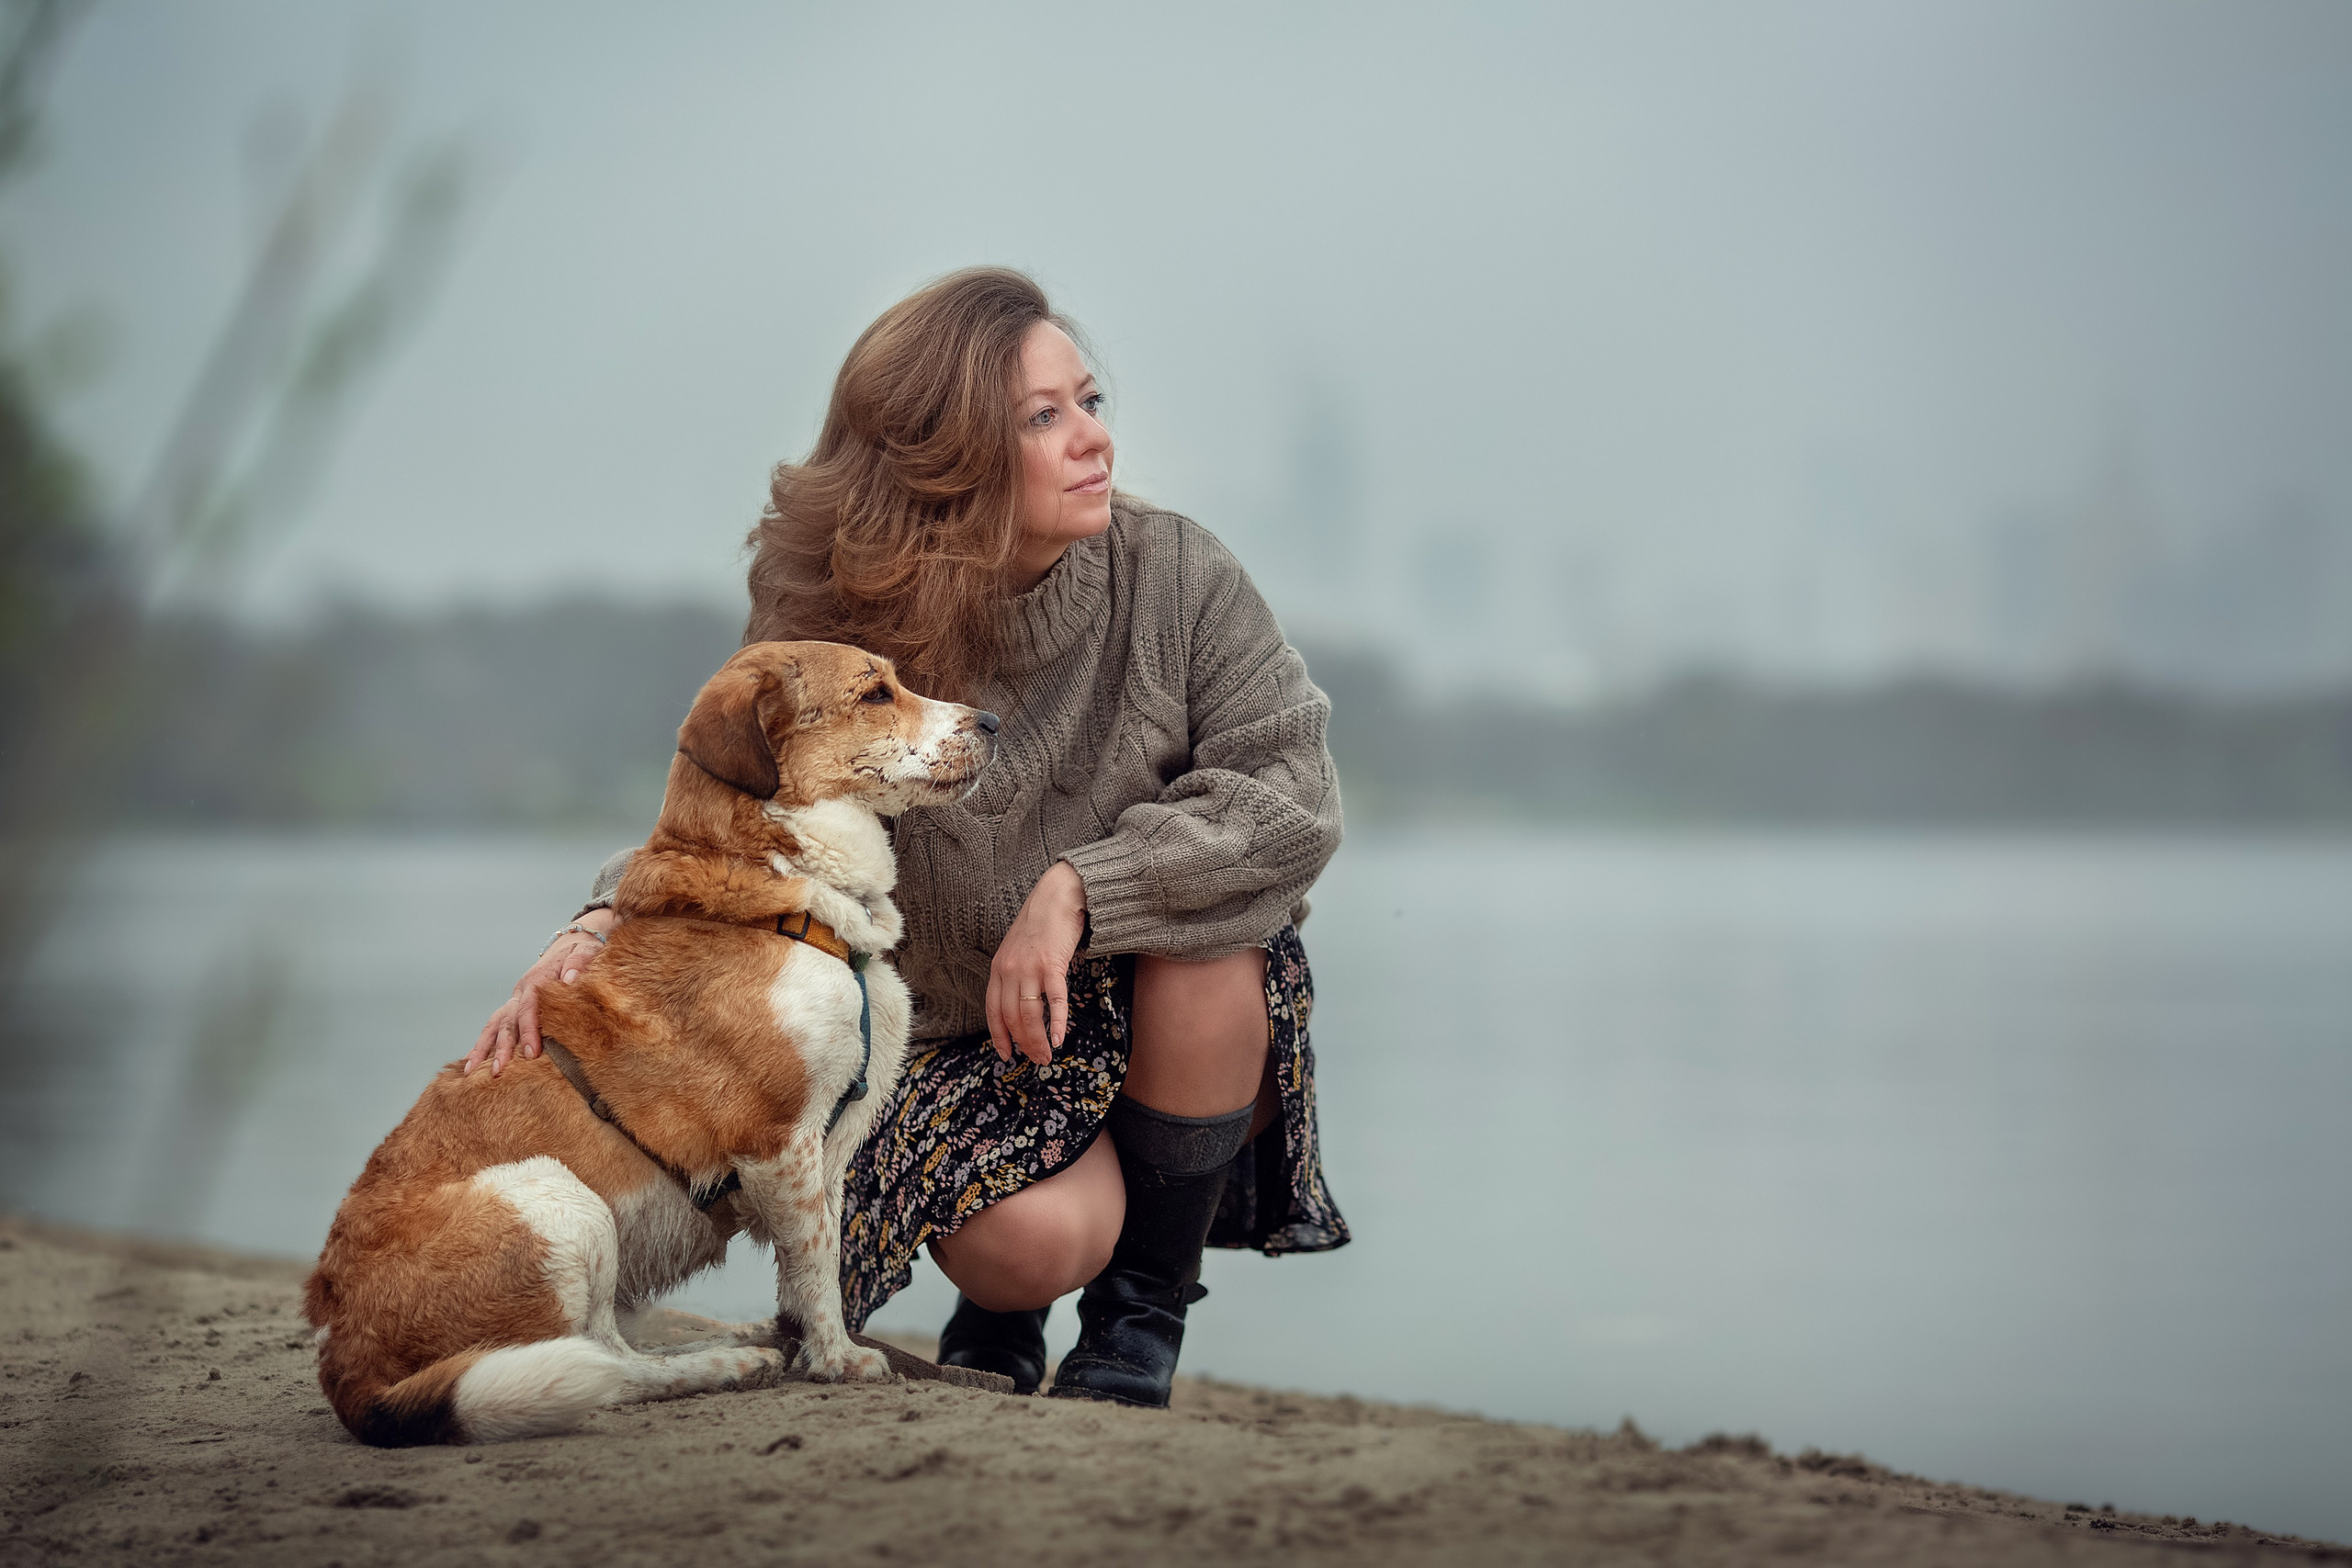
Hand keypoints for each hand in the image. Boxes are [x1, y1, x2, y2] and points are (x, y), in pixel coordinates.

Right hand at [462, 909, 616, 1076]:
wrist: (571, 943)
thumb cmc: (581, 951)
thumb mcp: (585, 950)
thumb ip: (578, 963)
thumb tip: (569, 979)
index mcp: (537, 980)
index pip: (528, 1007)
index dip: (528, 1030)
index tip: (531, 1053)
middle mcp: (521, 991)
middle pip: (507, 1020)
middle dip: (502, 1047)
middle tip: (499, 1069)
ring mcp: (515, 999)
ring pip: (494, 1025)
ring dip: (483, 1049)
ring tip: (470, 1072)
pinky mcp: (514, 1007)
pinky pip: (494, 1027)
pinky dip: (482, 1045)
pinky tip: (472, 1064)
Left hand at [985, 860, 1086, 1066]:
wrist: (1057, 896)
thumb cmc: (1041, 922)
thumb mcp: (1017, 949)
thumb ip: (1016, 973)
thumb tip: (1022, 1000)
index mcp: (998, 968)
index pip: (993, 1011)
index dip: (999, 1036)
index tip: (1006, 1054)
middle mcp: (1009, 971)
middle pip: (1011, 1018)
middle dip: (1023, 1044)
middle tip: (1036, 1060)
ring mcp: (1029, 968)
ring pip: (1029, 1014)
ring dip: (1037, 1040)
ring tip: (1047, 1055)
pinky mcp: (1052, 965)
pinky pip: (1054, 1000)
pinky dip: (1056, 1022)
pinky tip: (1058, 1038)